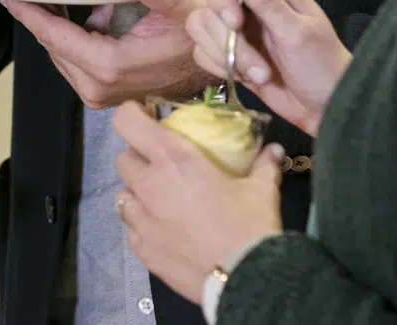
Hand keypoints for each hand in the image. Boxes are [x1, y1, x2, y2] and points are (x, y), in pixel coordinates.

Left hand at [0, 0, 209, 108]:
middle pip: (52, 46)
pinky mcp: (104, 93)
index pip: (55, 37)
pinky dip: (73, 38)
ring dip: (59, 26)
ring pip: (62, 54)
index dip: (30, 13)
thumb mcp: (185, 9)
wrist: (213, 65)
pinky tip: (86, 16)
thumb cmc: (197, 38)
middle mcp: (98, 86)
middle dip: (40, 16)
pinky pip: (75, 60)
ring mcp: (100, 94)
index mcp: (109, 66)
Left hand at [112, 101, 282, 303]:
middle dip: (138, 157)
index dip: (131, 115)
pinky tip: (163, 230)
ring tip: (160, 200)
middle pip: (123, 158)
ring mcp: (140, 219)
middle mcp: (149, 184)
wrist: (244, 280)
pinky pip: (131, 228)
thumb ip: (263, 164)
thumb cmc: (249, 226)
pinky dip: (142, 224)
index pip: (127, 122)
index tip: (145, 118)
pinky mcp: (140, 249)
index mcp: (173, 159)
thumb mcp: (261, 189)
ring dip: (137, 192)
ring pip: (122, 194)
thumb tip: (274, 150)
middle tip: (160, 164)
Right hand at [193, 0, 349, 136]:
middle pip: (209, 5)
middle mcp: (250, 2)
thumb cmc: (321, 66)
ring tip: (259, 75)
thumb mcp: (296, 32)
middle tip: (257, 66)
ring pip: (202, 29)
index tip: (234, 23)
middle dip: (229, 41)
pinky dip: (220, 68)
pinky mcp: (230, 53)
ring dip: (227, 57)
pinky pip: (203, 52)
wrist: (325, 109)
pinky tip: (245, 79)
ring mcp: (238, 29)